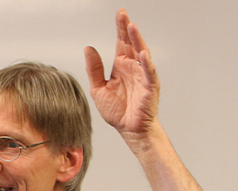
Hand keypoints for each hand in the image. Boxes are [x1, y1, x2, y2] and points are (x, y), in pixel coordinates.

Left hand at [84, 9, 159, 143]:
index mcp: (121, 66)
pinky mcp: (150, 86)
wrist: (128, 129)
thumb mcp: (98, 88)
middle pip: (131, 43)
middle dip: (127, 28)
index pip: (120, 43)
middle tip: (123, 14)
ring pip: (141, 53)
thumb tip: (88, 49)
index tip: (119, 14)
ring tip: (131, 27)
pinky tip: (143, 54)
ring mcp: (143, 75)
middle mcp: (133, 67)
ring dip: (137, 40)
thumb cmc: (117, 111)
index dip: (120, 28)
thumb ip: (94, 69)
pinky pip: (149, 73)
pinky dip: (147, 64)